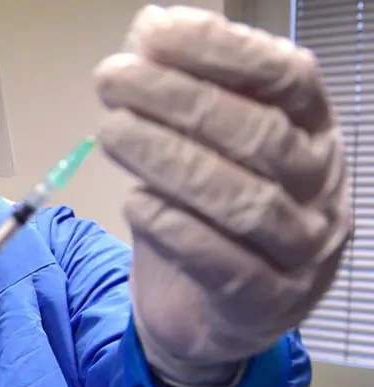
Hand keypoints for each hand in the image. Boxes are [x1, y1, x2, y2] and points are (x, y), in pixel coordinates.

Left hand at [93, 6, 350, 386]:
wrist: (208, 314)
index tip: (153, 35)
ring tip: (111, 133)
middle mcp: (320, 189)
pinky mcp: (265, 304)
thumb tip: (153, 26)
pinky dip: (176, 231)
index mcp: (312, 134)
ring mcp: (301, 251)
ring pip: (246, 201)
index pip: (288, 78)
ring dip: (170, 160)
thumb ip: (180, 87)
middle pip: (262, 136)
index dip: (223, 51)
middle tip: (112, 80)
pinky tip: (136, 203)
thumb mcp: (194, 145)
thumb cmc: (206, 216)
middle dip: (180, 100)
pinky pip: (227, 266)